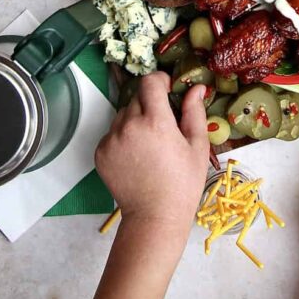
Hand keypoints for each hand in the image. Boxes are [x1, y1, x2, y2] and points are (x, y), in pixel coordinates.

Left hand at [95, 72, 208, 234]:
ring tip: (148, 144)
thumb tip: (195, 87)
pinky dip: (122, 137)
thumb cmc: (183, 183)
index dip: (160, 81)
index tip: (168, 91)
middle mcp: (129, 125)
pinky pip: (112, 132)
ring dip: (135, 120)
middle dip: (150, 104)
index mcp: (155, 121)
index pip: (150, 82)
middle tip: (162, 125)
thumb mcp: (197, 146)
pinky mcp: (100, 153)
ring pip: (123, 114)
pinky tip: (136, 155)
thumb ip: (195, 112)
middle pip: (137, 97)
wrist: (155, 217)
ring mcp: (111, 139)